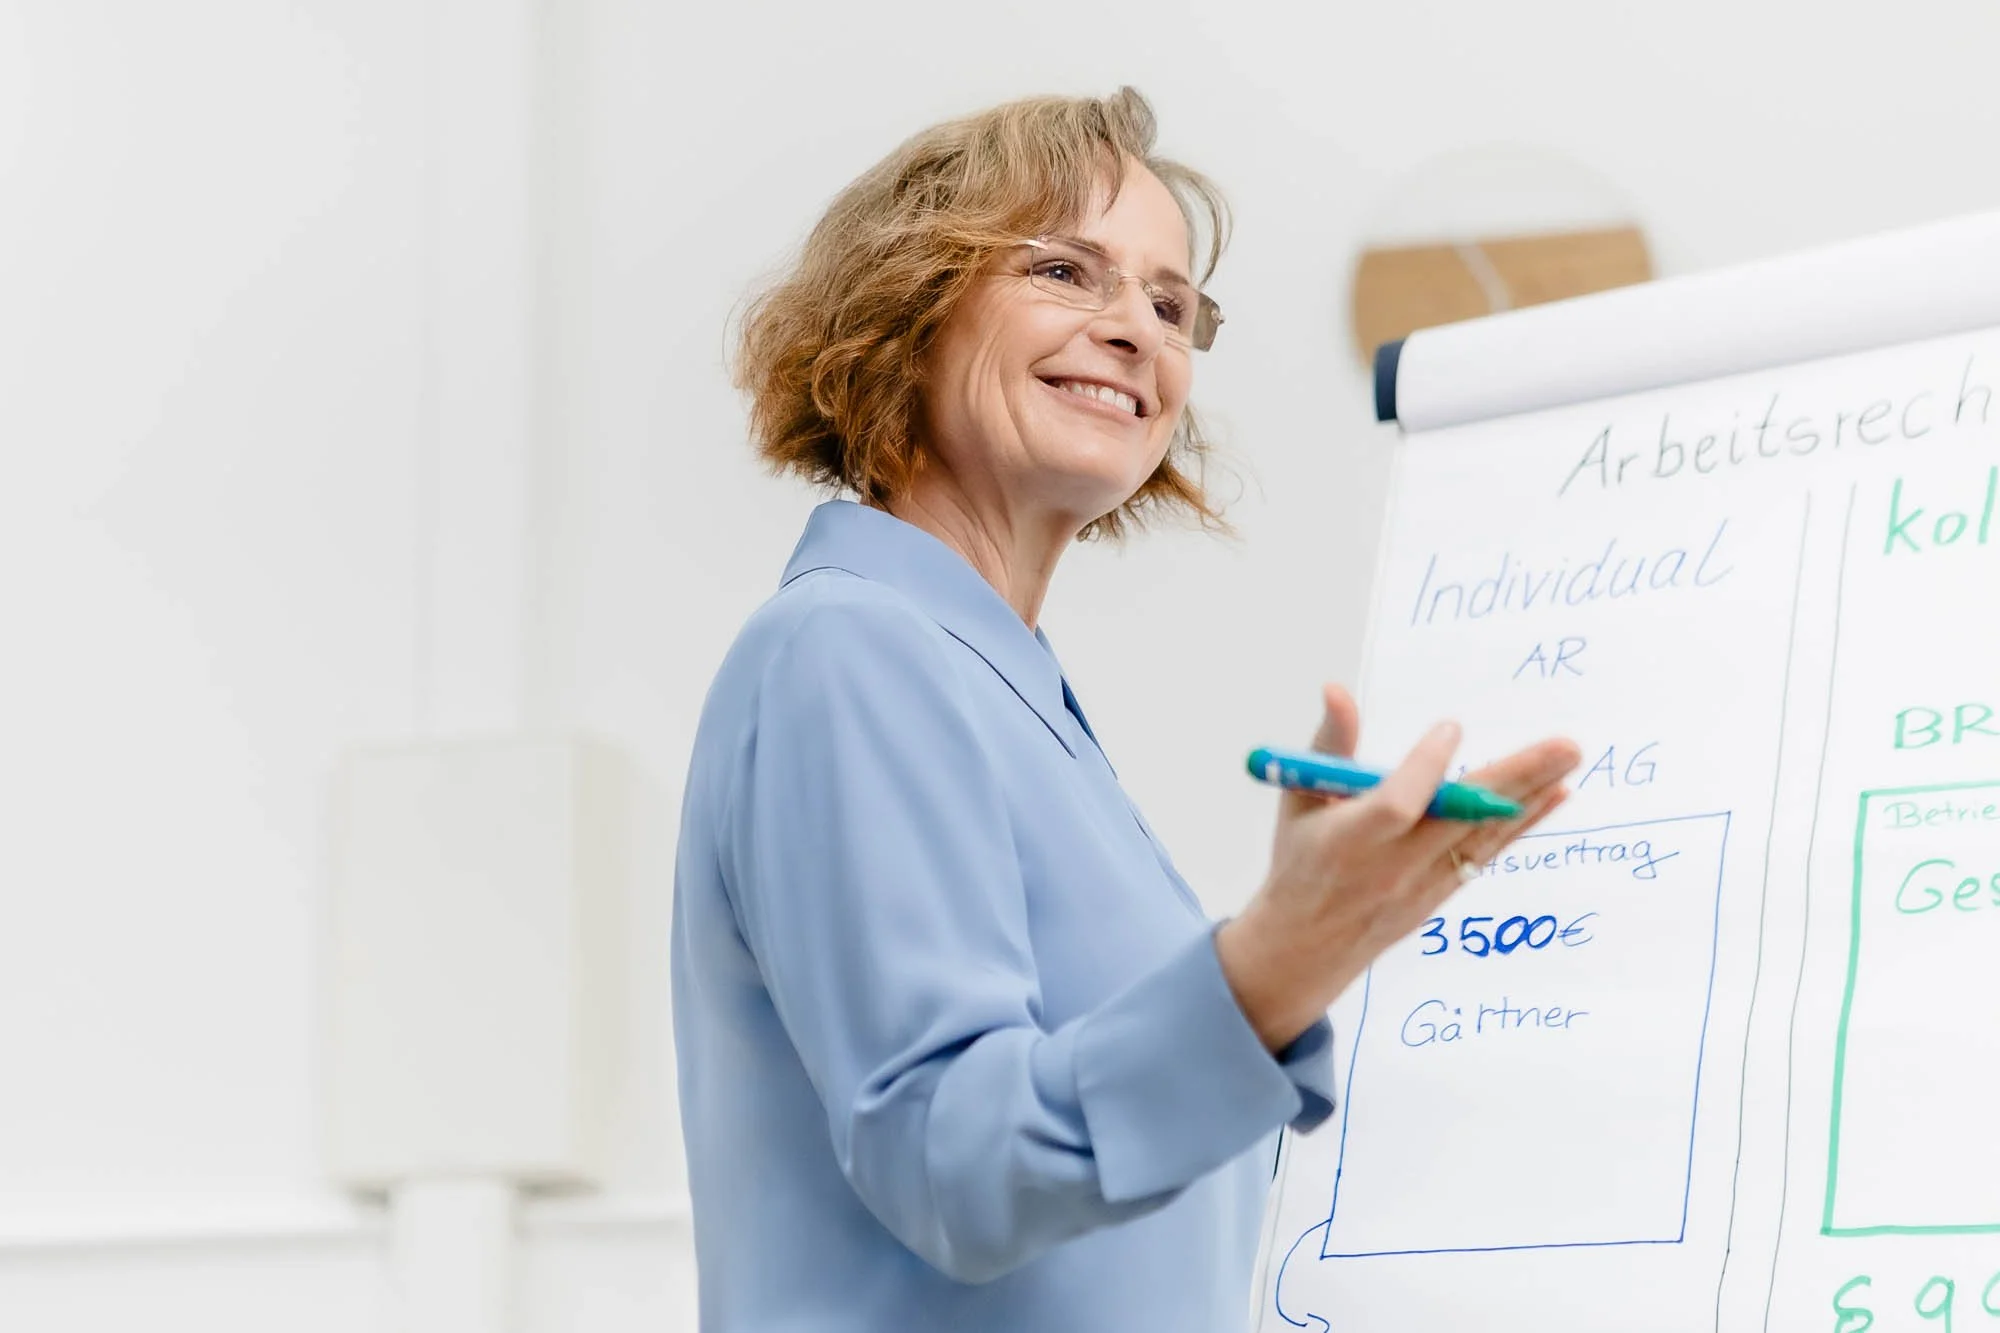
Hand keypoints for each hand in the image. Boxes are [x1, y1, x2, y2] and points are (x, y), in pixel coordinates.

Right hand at [1216, 683, 1581, 1050]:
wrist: (1307, 946)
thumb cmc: (1300, 861)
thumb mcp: (1298, 798)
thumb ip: (1328, 744)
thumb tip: (1338, 690)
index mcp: (1349, 839)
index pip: (1397, 804)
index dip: (1425, 767)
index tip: (1450, 728)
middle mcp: (1392, 865)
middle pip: (1461, 818)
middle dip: (1516, 778)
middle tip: (1564, 746)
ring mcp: (1423, 883)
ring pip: (1484, 833)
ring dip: (1531, 794)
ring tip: (1569, 757)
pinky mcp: (1443, 892)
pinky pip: (1488, 851)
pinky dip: (1522, 822)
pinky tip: (1555, 793)